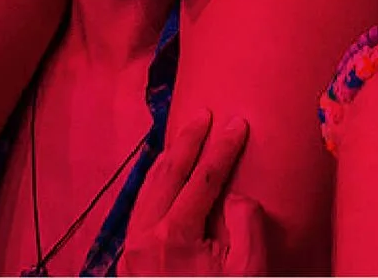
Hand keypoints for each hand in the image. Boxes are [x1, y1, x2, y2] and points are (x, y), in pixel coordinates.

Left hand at [120, 114, 268, 275]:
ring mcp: (131, 249)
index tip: (237, 124)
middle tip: (204, 115)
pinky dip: (155, 187)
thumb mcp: (248, 272)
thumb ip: (247, 226)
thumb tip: (235, 196)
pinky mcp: (128, 261)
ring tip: (186, 137)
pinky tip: (165, 177)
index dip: (222, 149)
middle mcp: (144, 236)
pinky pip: (140, 211)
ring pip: (148, 190)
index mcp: (173, 236)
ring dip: (169, 160)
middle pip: (168, 174)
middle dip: (188, 140)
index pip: (202, 179)